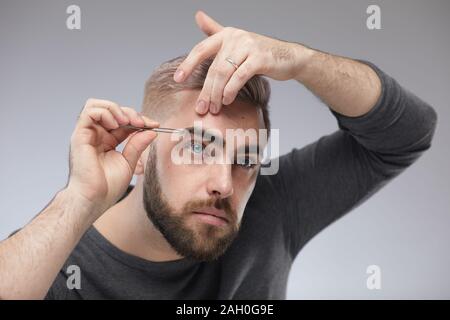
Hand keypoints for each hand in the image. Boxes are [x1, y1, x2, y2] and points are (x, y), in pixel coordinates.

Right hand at [66, 98, 158, 214]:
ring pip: (97, 105)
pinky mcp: (79, 135)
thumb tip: (151, 131)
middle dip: (130, 112)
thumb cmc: (108, 186)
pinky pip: (89, 111)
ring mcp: (87, 134)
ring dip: (116, 109)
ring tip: (127, 122)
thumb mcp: (129, 162)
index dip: (139, 119)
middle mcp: (96, 135)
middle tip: (143, 123)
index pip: (123, 121)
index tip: (154, 125)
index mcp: (107, 141)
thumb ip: (138, 145)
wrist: (94, 199)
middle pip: (111, 110)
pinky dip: (105, 113)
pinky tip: (116, 125)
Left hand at [173, 11, 312, 113]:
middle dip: (206, 90)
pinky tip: (227, 100)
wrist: (289, 57)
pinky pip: (239, 76)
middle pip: (213, 67)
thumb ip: (215, 31)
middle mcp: (235, 37)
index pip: (201, 49)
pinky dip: (231, 90)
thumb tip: (198, 15)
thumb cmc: (259, 53)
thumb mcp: (236, 41)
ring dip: (217, 94)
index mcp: (226, 34)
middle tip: (200, 107)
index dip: (188, 64)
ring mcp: (248, 47)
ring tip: (214, 108)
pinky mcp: (260, 58)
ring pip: (224, 73)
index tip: (177, 79)